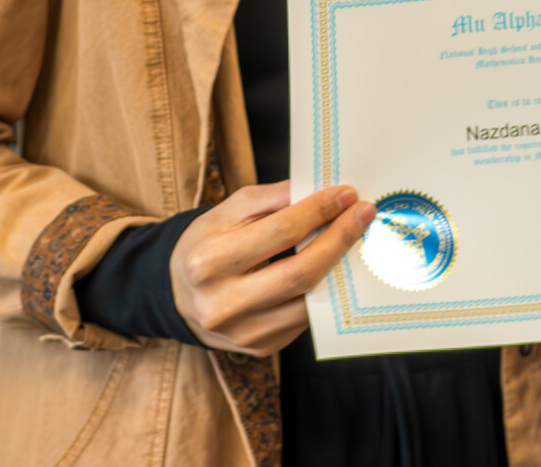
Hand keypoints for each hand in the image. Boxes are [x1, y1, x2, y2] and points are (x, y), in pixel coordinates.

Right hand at [169, 182, 374, 355]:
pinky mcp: (261, 348)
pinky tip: (333, 268)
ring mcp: (243, 333)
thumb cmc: (207, 245)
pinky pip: (305, 317)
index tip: (347, 195)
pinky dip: (323, 290)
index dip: (320, 210)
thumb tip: (323, 192)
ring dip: (339, 267)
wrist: (176, 295)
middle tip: (364, 215)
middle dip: (340, 239)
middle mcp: (223, 304)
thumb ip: (273, 199)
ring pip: (309, 299)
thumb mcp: (228, 212)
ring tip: (354, 239)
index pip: (281, 232)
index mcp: (209, 262)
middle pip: (301, 272)